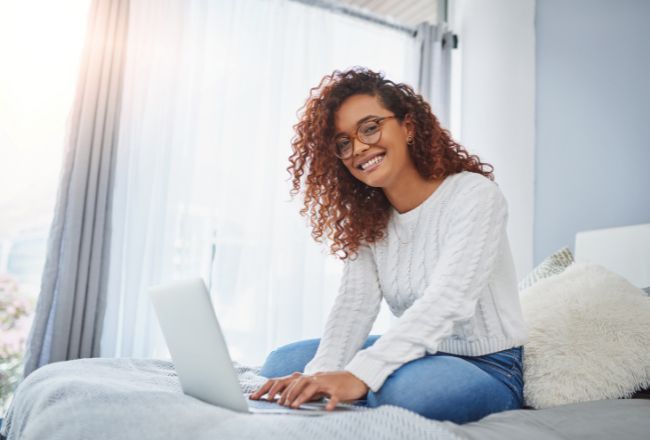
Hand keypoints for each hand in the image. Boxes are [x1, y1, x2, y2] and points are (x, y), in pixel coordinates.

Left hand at [249, 370, 368, 409]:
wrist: (356, 379)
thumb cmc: (336, 385)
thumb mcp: (320, 386)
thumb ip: (307, 390)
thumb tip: (291, 399)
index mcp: (313, 377)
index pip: (294, 381)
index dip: (281, 389)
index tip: (272, 399)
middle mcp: (318, 378)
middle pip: (300, 381)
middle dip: (289, 392)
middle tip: (281, 404)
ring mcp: (329, 383)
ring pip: (313, 387)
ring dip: (302, 396)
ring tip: (294, 406)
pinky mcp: (340, 390)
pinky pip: (335, 397)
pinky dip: (331, 402)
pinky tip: (327, 409)